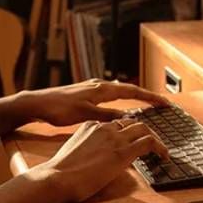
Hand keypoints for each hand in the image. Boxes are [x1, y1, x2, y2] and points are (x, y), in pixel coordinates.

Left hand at [15, 79, 170, 126]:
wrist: (37, 103)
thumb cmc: (59, 109)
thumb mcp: (86, 115)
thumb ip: (107, 116)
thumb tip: (129, 117)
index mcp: (102, 89)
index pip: (133, 91)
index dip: (150, 98)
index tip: (165, 103)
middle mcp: (99, 85)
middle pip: (129, 89)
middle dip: (146, 96)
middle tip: (162, 104)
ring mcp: (92, 88)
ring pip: (119, 92)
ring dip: (134, 97)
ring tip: (146, 105)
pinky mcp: (86, 93)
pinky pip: (110, 95)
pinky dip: (121, 99)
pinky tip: (120, 105)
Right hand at [36, 119, 169, 202]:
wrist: (58, 177)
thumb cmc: (61, 172)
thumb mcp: (74, 153)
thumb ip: (88, 149)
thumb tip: (97, 159)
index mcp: (90, 125)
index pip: (116, 123)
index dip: (128, 131)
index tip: (133, 139)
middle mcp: (104, 127)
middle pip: (131, 122)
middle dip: (144, 130)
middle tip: (152, 142)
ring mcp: (114, 138)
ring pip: (143, 128)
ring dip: (155, 138)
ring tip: (162, 150)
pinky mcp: (123, 151)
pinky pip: (149, 142)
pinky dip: (160, 147)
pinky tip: (164, 155)